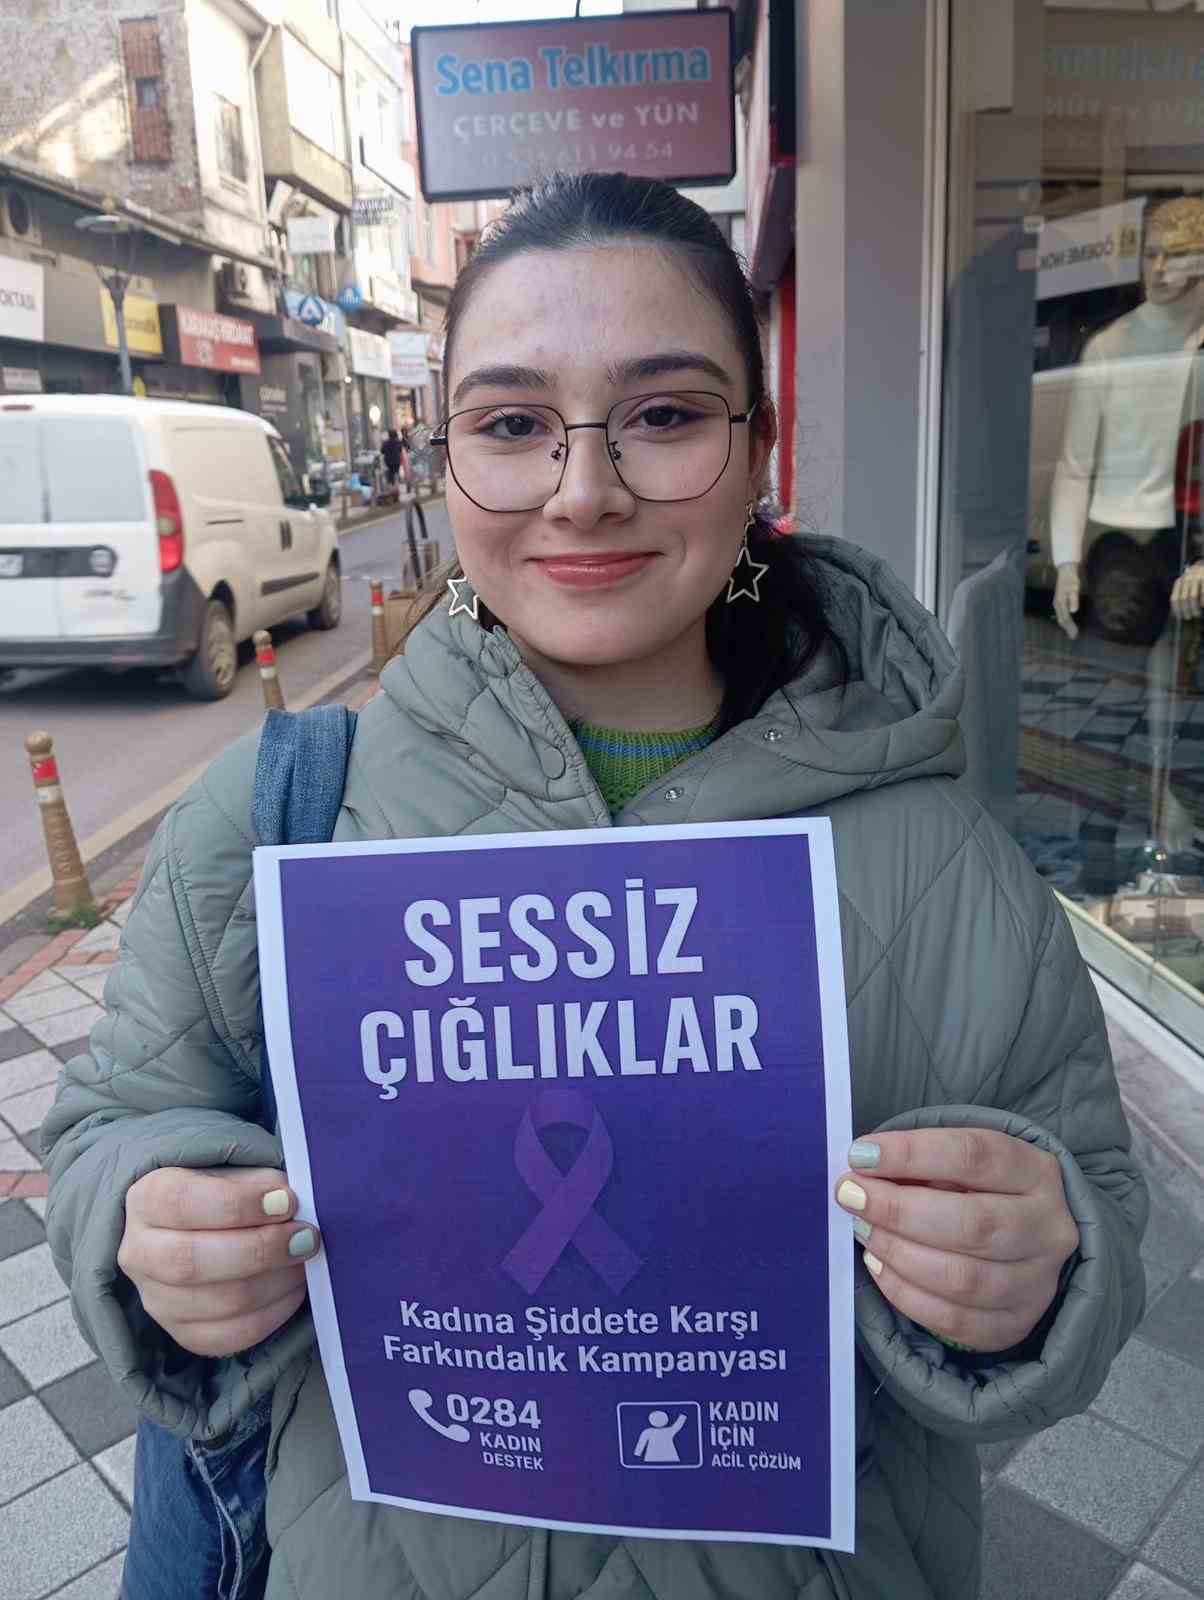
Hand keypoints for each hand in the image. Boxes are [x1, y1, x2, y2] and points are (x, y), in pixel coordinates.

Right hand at [117, 1167, 320, 1357]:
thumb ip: (260, 1183)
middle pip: (192, 1262)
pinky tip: (293, 1288)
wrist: (204, 1227)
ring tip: (304, 1260)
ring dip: (275, 1282)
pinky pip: (231, 1336)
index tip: (285, 1201)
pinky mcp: (182, 1333)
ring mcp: (156, 1300)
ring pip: (218, 1304)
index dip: (238, 1204)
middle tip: (306, 1237)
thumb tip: (290, 1204)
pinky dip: (273, 1313)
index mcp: (146, 1199)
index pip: (182, 1203)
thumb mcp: (235, 1172)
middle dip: (260, 1250)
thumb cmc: (225, 1191)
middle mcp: (139, 1253)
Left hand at [836, 1129, 1078, 1352]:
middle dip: (898, 1210)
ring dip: (898, 1253)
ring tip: (863, 1231)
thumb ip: (919, 1163)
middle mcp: (1049, 1229)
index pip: (975, 1156)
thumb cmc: (978, 1188)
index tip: (861, 1155)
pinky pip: (953, 1321)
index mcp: (1037, 1172)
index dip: (912, 1153)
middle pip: (972, 1224)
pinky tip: (879, 1265)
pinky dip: (905, 1293)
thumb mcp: (959, 1160)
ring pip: (962, 1278)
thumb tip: (862, 1169)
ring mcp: (1038, 1283)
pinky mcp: (1016, 1324)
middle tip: (851, 1196)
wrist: (1023, 1237)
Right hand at [1053, 563, 1080, 639]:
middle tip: (1074, 637)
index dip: (1070, 627)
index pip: (1065, 618)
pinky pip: (1061, 614)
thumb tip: (1074, 611)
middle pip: (1062, 620)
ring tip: (1072, 633)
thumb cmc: (1071, 580)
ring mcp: (1058, 603)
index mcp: (1060, 603)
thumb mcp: (1074, 588)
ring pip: (1060, 618)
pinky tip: (1069, 623)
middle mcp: (1057, 605)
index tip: (1075, 634)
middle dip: (1067, 629)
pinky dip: (1065, 621)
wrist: (1066, 571)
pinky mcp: (1060, 602)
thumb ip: (1074, 599)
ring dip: (1066, 626)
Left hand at [1171, 562, 1203, 620]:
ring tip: (1196, 614)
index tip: (1179, 617)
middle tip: (1188, 617)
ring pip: (1192, 597)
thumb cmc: (1195, 578)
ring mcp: (1196, 578)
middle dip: (1186, 610)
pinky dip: (1202, 601)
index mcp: (1179, 582)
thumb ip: (1181, 594)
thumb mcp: (1185, 583)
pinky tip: (1203, 606)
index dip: (1176, 609)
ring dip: (1194, 608)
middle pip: (1183, 599)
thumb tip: (1176, 613)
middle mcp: (1186, 579)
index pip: (1174, 598)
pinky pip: (1203, 592)